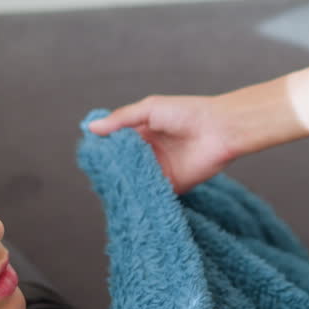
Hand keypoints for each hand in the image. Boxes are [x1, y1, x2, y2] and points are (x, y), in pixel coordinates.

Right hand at [87, 95, 236, 194]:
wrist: (220, 129)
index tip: (88, 157)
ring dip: (124, 185)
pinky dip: (141, 197)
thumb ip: (121, 119)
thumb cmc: (187, 112)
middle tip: (95, 178)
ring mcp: (159, 171)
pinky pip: (152, 194)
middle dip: (111, 171)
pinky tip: (128, 200)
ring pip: (135, 181)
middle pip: (123, 165)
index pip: (116, 145)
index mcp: (142, 133)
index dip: (102, 150)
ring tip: (107, 191)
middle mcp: (149, 153)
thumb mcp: (149, 109)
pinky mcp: (172, 187)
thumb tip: (91, 128)